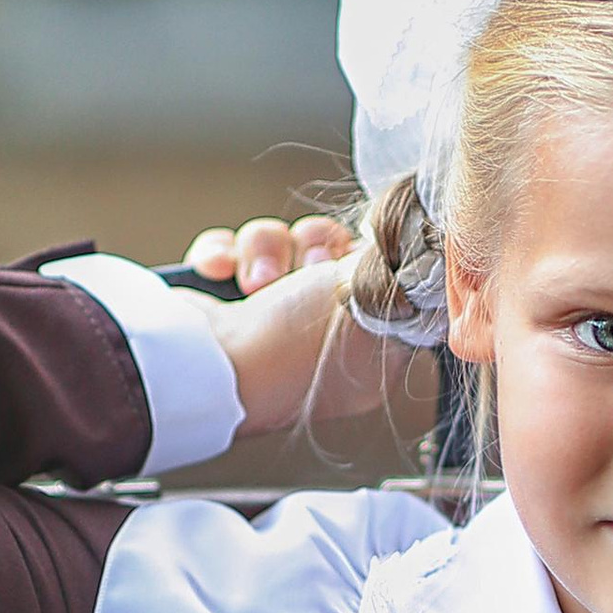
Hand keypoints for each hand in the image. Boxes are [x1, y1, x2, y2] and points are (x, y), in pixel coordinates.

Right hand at [179, 217, 440, 442]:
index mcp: (365, 351)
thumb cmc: (294, 343)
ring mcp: (268, 323)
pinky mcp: (224, 306)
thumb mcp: (369, 297)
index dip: (370, 257)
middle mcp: (319, 338)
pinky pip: (232, 253)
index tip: (361, 253)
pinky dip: (223, 255)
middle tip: (308, 269)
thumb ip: (396, 267)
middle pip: (328, 253)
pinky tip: (218, 274)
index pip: (382, 285)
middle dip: (312, 248)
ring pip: (278, 246)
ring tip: (254, 283)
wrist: (206, 366)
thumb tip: (406, 245)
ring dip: (263, 250)